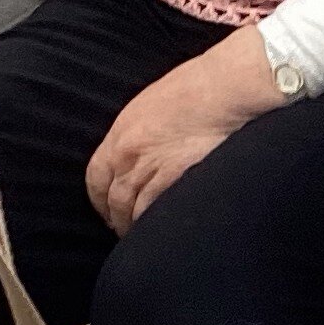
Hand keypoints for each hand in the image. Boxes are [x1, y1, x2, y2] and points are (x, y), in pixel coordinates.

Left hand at [84, 26, 282, 233]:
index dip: (100, 199)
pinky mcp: (172, 177)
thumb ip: (145, 130)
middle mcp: (128, 151)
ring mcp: (149, 166)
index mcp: (122, 131)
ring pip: (130, 208)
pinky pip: (152, 210)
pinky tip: (162, 230)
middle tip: (127, 232)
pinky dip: (153, 225)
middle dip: (118, 218)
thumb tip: (150, 147)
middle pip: (113, 197)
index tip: (109, 211)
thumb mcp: (158, 104)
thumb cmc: (202, 88)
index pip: (97, 176)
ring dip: (135, 226)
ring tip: (147, 238)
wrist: (225, 86)